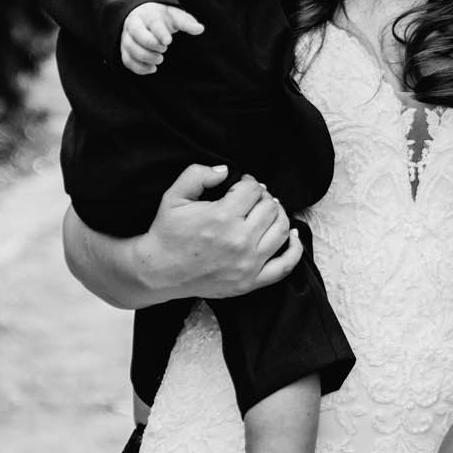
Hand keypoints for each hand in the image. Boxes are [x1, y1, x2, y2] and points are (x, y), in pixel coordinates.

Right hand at [121, 3, 203, 73]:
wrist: (145, 18)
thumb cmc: (163, 18)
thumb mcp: (176, 16)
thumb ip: (187, 22)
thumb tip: (200, 29)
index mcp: (148, 14)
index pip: (152, 23)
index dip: (160, 33)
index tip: (168, 41)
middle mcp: (133, 25)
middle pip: (137, 35)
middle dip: (150, 44)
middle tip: (164, 49)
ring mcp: (127, 38)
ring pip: (130, 49)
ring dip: (145, 57)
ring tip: (160, 59)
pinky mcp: (125, 50)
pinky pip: (127, 60)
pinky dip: (139, 68)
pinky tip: (153, 68)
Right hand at [139, 164, 298, 297]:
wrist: (158, 271)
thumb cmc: (167, 233)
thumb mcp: (173, 196)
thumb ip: (197, 174)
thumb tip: (225, 171)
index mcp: (221, 217)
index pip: (253, 190)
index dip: (248, 182)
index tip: (241, 185)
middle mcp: (239, 241)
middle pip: (270, 208)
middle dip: (262, 197)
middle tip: (252, 198)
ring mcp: (247, 264)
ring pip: (282, 230)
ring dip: (278, 216)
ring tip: (267, 212)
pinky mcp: (250, 282)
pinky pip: (285, 266)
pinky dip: (294, 249)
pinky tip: (292, 236)